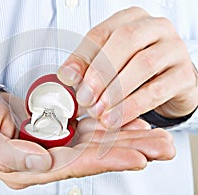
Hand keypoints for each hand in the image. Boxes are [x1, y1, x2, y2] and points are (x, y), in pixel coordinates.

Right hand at [0, 85, 174, 188]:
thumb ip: (9, 155)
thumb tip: (43, 164)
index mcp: (24, 167)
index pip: (71, 166)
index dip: (104, 162)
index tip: (136, 158)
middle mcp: (43, 158)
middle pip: (92, 156)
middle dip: (127, 151)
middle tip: (161, 147)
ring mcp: (50, 142)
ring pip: (94, 142)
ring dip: (124, 137)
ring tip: (155, 136)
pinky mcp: (54, 126)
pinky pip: (85, 126)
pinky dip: (108, 123)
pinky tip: (128, 121)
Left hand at [57, 7, 197, 128]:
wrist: (169, 83)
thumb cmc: (134, 70)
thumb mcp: (108, 64)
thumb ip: (87, 66)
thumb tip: (67, 75)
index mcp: (129, 20)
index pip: (101, 33)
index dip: (83, 57)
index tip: (69, 78)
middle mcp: (154, 28)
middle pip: (125, 40)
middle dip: (100, 72)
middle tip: (85, 98)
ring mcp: (173, 49)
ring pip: (143, 64)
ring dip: (116, 91)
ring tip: (99, 111)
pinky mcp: (184, 75)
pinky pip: (157, 90)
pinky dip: (133, 106)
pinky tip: (117, 118)